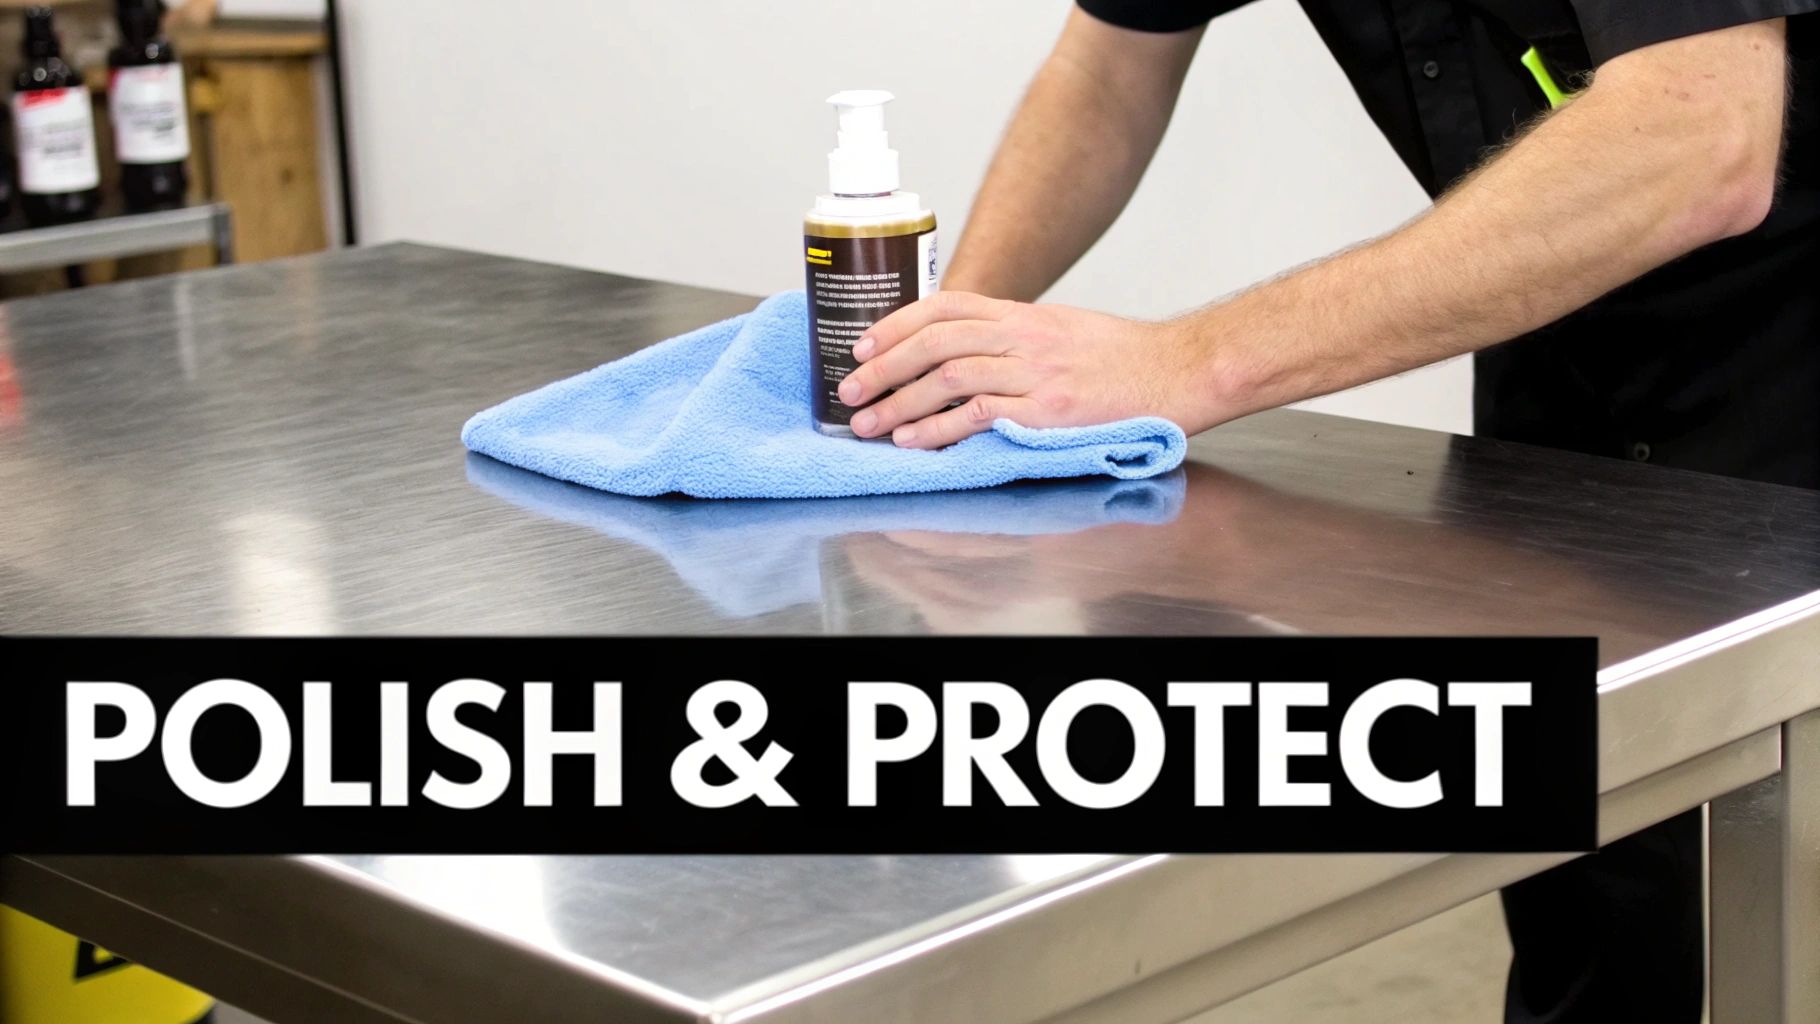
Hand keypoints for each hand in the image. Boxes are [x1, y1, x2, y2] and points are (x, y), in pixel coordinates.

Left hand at [836, 292, 1212, 448]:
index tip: (863, 345)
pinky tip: (913, 439)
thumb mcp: (1061, 330)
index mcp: (1024, 315)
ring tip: (867, 423)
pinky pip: (980, 415)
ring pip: (949, 376)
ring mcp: (1036, 373)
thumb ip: (1013, 338)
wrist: (1179, 372)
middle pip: (935, 340)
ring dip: (899, 400)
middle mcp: (1024, 337)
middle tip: (849, 389)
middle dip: (884, 366)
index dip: (896, 323)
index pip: (946, 305)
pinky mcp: (1049, 411)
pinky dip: (938, 428)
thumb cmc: (1122, 358)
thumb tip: (961, 353)